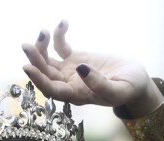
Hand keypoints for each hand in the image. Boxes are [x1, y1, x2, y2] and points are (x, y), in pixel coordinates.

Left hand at [22, 20, 161, 112]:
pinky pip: (60, 47)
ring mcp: (69, 71)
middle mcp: (68, 85)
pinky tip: (63, 23)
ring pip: (48, 60)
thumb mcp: (119, 90)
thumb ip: (100, 85)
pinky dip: (58, 36)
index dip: (38, 80)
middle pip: (45, 74)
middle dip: (35, 60)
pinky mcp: (74, 59)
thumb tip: (81, 69)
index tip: (28, 67)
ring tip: (43, 31)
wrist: (136, 82)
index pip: (52, 90)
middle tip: (27, 45)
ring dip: (41, 47)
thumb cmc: (129, 89)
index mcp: (76, 95)